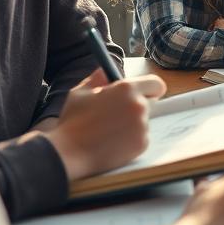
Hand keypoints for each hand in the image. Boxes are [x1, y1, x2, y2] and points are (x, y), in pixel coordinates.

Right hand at [46, 69, 165, 179]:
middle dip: (138, 105)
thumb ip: (97, 79)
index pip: (156, 83)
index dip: (149, 88)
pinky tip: (112, 142)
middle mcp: (139, 106)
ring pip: (144, 121)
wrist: (68, 154)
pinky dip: (130, 139)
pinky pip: (141, 137)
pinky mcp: (142, 144)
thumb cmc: (72, 122)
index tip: (143, 93)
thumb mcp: (80, 93)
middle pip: (151, 102)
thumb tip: (105, 70)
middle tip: (119, 113)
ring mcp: (142, 127)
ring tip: (109, 130)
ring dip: (132, 123)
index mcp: (127, 89)